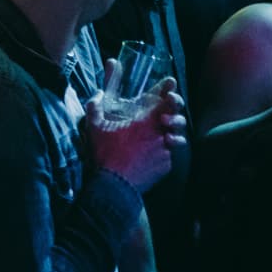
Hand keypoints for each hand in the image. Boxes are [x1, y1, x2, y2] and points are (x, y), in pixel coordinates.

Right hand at [86, 69, 185, 193]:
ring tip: (159, 139)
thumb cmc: (105, 153)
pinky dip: (161, 155)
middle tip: (165, 118)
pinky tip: (149, 158)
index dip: (169, 91)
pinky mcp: (166, 166)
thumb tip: (98, 93)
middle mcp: (160, 134)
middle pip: (176, 119)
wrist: (114, 185)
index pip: (165, 100)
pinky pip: (168, 157)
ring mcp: (165, 151)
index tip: (171, 86)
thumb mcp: (94, 127)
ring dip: (169, 137)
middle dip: (173, 116)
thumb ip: (95, 106)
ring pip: (175, 139)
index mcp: (145, 121)